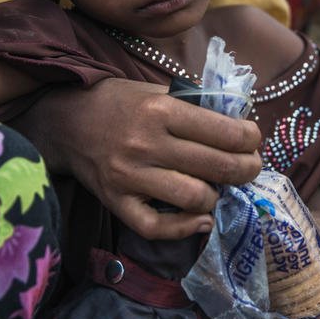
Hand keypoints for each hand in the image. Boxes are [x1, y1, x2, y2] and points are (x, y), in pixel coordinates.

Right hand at [11, 79, 262, 239]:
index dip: (251, 139)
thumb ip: (196, 105)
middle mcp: (146, 143)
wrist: (66, 121)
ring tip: (218, 188)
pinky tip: (200, 219)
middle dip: (246, 170)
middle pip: (217, 166)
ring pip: (194, 198)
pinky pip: (157, 228)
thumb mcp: (157, 90)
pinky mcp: (115, 202)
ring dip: (216, 197)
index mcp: (161, 109)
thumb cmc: (120, 103)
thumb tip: (241, 124)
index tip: (253, 140)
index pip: (225, 132)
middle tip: (249, 168)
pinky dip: (186, 228)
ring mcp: (129, 176)